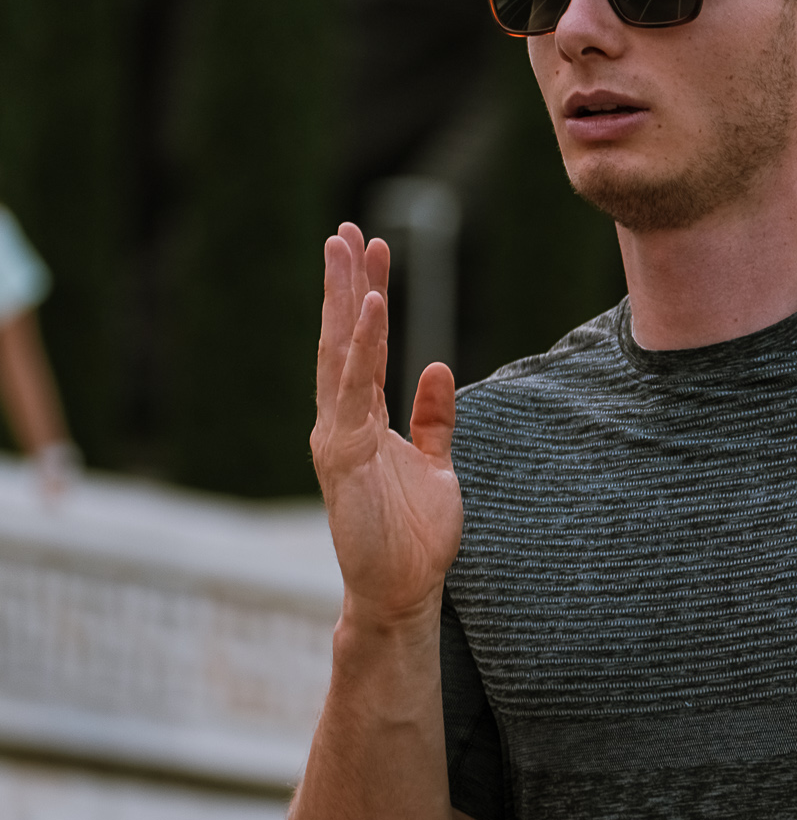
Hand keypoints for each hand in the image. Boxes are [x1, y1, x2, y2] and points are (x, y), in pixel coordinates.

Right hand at [311, 223, 461, 627]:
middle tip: (346, 229)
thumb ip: (433, 417)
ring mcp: (336, 437)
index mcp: (360, 421)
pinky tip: (370, 308)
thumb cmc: (413, 535)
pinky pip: (353, 391)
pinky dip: (362, 347)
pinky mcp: (342, 457)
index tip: (373, 247)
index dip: (365, 295)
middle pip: (341, 339)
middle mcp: (340, 422)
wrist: (400, 590)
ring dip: (345, 300)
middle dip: (343, 283)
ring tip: (349, 250)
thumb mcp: (435, 463)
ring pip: (340, 355)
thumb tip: (437, 365)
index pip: (361, 346)